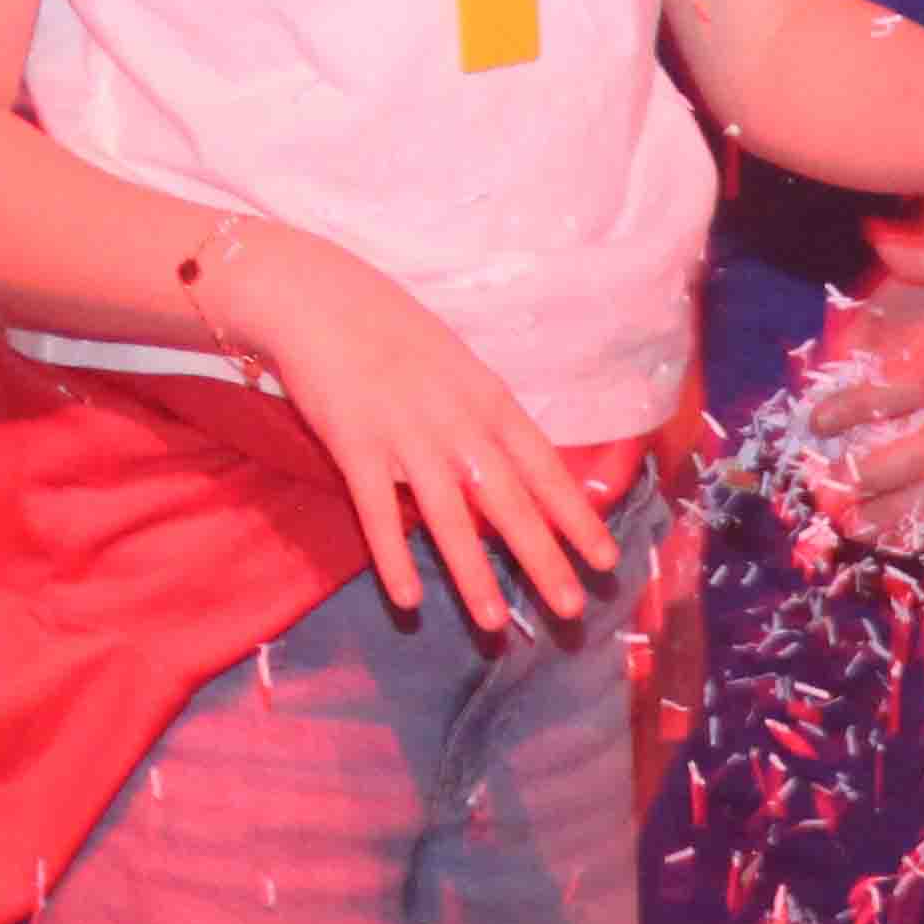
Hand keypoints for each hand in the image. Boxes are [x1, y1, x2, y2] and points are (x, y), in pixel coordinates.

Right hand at [195, 219, 613, 634]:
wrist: (316, 298)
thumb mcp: (460, 367)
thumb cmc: (394, 332)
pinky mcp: (354, 446)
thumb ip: (490, 418)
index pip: (546, 470)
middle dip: (544, 560)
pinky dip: (393, 557)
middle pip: (509, 503)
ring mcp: (406, 436)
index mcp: (490, 401)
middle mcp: (457, 423)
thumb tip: (524, 467)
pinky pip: (378, 512)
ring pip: (448, 519)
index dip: (578, 517)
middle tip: (572, 610)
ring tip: (495, 625)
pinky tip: (407, 600)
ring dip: (473, 575)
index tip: (607, 560)